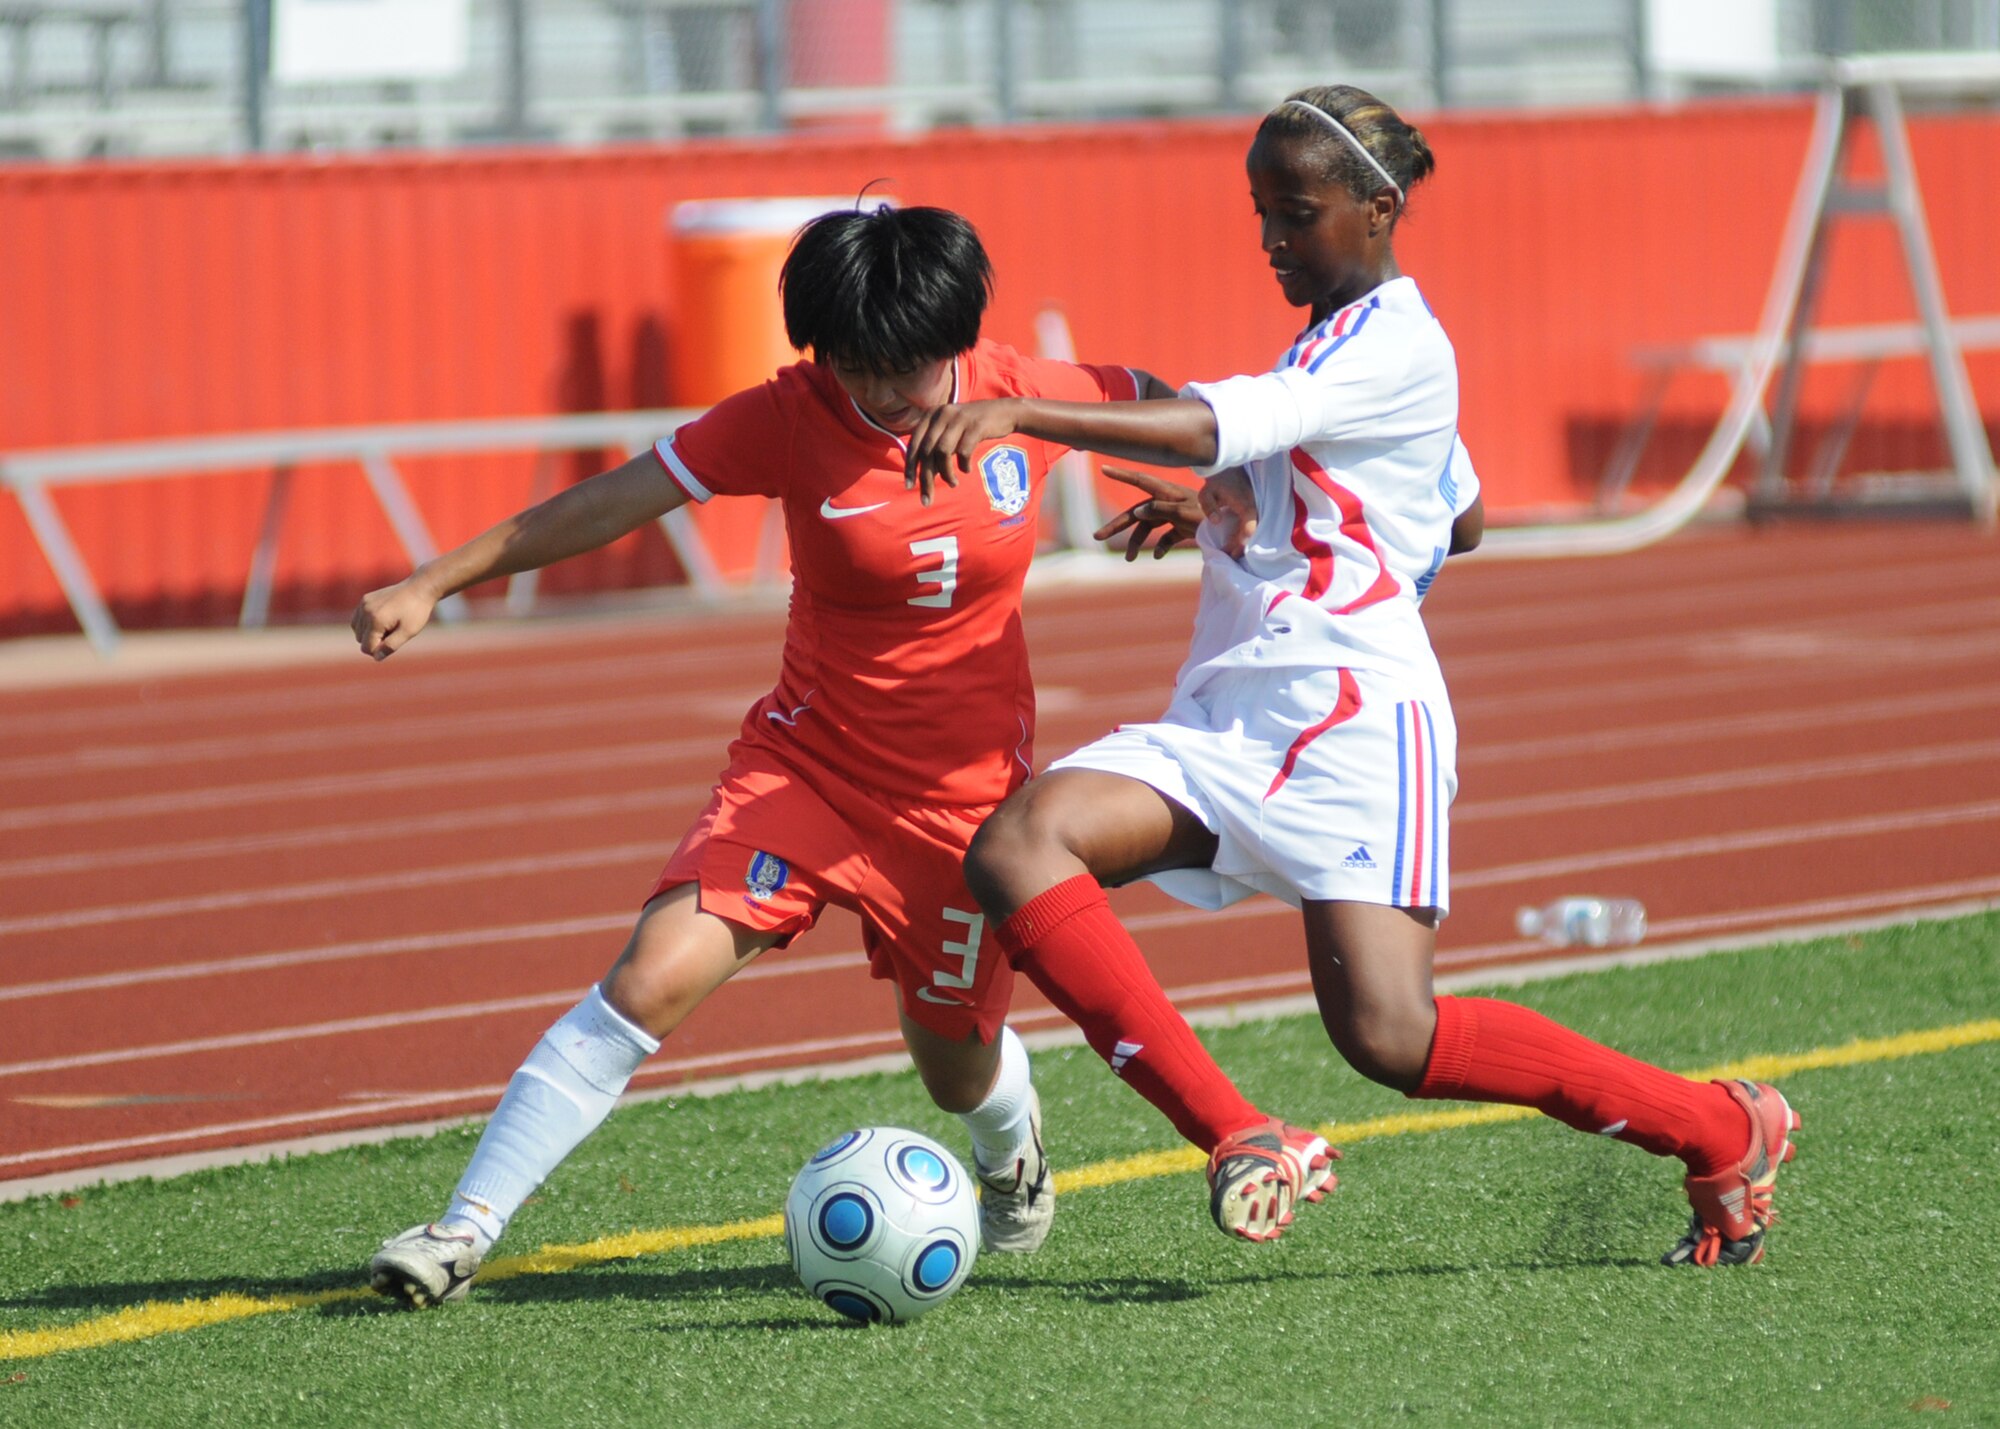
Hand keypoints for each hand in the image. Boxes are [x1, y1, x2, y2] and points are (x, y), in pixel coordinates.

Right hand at [351, 573, 438, 660]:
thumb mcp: (408, 632)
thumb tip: (376, 658)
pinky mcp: (365, 599)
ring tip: (389, 625)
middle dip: (375, 641)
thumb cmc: (417, 612)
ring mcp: (363, 604)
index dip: (380, 651)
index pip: (367, 648)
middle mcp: (365, 611)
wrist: (420, 588)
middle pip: (360, 640)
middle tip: (394, 631)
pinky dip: (366, 623)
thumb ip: (391, 646)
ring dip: (369, 633)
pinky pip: (358, 618)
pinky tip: (382, 620)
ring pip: (357, 630)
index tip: (395, 641)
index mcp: (375, 620)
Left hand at [903, 398, 1023, 504]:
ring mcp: (959, 418)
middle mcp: (942, 414)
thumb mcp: (950, 430)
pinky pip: (964, 451)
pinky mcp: (976, 425)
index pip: (914, 444)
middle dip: (926, 478)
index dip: (910, 466)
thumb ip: (935, 445)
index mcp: (931, 415)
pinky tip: (966, 470)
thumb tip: (922, 473)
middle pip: (927, 451)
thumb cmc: (973, 427)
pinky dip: (963, 465)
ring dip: (945, 473)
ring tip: (952, 483)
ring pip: (942, 452)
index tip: (909, 486)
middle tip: (927, 499)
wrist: (1005, 412)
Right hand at [1092, 466, 1202, 560]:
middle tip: (1097, 536)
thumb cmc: (1211, 517)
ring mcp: (1175, 515)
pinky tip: (1158, 556)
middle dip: (1117, 525)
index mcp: (1167, 494)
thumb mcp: (1185, 513)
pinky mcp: (1183, 528)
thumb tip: (1137, 511)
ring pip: (1148, 528)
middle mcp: (1167, 503)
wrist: (1235, 529)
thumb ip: (1160, 510)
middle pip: (1136, 513)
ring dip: (1137, 543)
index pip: (1140, 481)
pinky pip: (1165, 537)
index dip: (1121, 475)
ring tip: (1129, 559)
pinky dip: (1160, 547)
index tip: (1103, 468)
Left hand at [1197, 467, 1257, 559]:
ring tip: (1230, 551)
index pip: (1249, 530)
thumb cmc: (1216, 480)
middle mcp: (1256, 508)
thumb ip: (1209, 506)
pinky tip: (1234, 541)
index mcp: (1247, 505)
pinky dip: (1244, 534)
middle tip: (1228, 556)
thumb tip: (1216, 521)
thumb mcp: (1206, 492)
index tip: (1228, 552)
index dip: (1239, 544)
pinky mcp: (1254, 508)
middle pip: (1253, 534)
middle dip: (1242, 547)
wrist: (1227, 465)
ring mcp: (1257, 508)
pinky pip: (1252, 525)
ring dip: (1243, 541)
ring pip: (1254, 530)